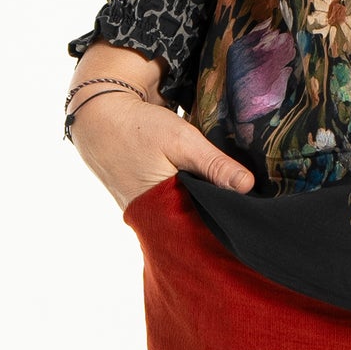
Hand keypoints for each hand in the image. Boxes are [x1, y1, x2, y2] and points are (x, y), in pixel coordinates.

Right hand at [66, 49, 255, 209]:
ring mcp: (147, 213)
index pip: (203, 234)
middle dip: (220, 219)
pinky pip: (176, 206)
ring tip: (236, 200)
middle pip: (195, 228)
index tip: (252, 219)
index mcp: (159, 215)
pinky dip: (193, 199)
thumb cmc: (137, 129)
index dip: (227, 227)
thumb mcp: (181, 141)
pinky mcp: (147, 201)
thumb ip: (214, 165)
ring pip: (186, 217)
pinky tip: (211, 189)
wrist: (99, 115)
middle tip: (249, 210)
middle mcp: (151, 221)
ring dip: (206, 208)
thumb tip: (248, 187)